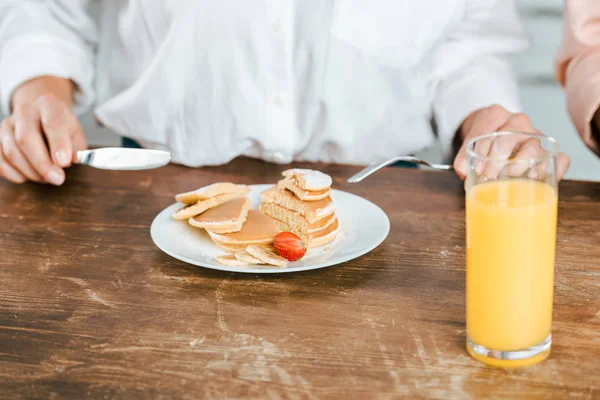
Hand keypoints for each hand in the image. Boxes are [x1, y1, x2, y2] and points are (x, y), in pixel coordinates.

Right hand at [0, 76, 86, 184]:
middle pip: (25, 139)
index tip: (64, 163)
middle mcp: (24, 112)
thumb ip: (77, 147)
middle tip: (57, 179)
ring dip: (30, 171)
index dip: (58, 144)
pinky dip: (12, 173)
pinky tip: (27, 177)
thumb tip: (73, 160)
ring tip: (47, 178)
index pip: (52, 123)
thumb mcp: (76, 133)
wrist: (39, 115)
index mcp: (48, 105)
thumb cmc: (61, 128)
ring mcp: (7, 125)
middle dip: (42, 164)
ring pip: (11, 152)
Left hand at [453, 104, 569, 180]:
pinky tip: (538, 184)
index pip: (488, 127)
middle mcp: (517, 122)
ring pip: (533, 149)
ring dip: (519, 169)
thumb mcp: (469, 142)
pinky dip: (554, 172)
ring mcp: (535, 136)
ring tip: (508, 183)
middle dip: (498, 160)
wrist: (498, 134)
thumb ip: (464, 155)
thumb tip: (463, 171)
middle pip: (511, 136)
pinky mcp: (550, 151)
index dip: (482, 149)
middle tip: (488, 177)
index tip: (477, 168)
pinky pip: (560, 159)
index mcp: (495, 115)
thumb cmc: (483, 141)